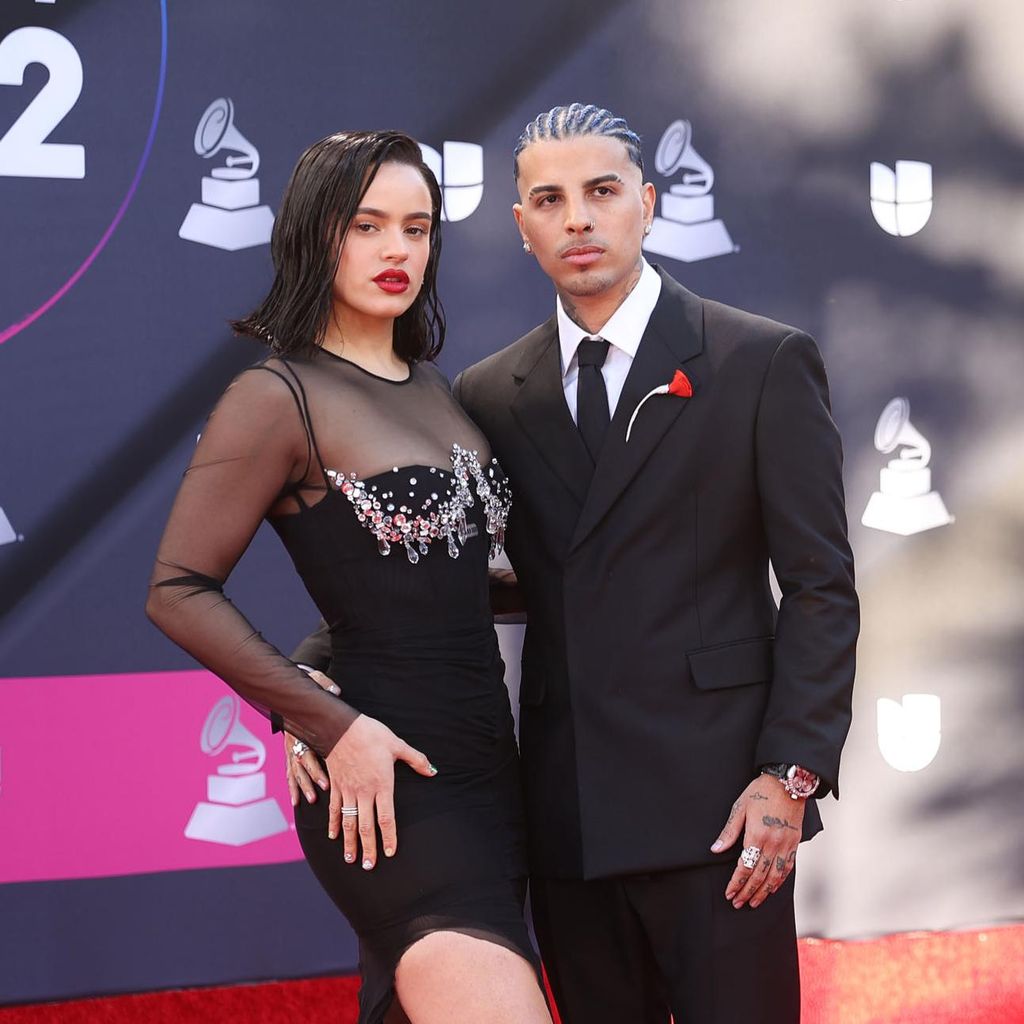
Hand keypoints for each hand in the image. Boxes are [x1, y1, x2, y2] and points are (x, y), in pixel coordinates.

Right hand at [284, 670, 339, 805]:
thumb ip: (325, 687)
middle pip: (300, 764)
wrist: (290, 689)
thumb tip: (335, 690)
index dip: (316, 768)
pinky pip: (290, 771)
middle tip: (320, 792)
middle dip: (310, 779)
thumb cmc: (307, 687)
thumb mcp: (316, 683)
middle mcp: (294, 739)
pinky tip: (296, 801)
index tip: (327, 780)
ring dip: (301, 786)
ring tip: (309, 800)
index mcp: (303, 727)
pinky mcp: (289, 751)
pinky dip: (293, 786)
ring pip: (294, 770)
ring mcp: (290, 746)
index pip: (308, 751)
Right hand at [324, 714, 436, 870]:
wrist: (341, 727)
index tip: (390, 853)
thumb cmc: (371, 734)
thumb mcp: (397, 745)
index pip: (386, 818)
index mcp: (382, 784)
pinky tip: (334, 836)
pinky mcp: (336, 785)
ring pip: (349, 822)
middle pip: (366, 826)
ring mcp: (348, 790)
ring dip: (349, 842)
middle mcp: (364, 792)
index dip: (388, 837)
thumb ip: (416, 759)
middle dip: (368, 848)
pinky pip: (335, 809)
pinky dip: (334, 824)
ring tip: (351, 859)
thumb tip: (433, 771)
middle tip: (368, 866)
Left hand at [710, 776, 804, 909]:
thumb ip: (729, 831)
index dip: (736, 883)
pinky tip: (772, 888)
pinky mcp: (795, 843)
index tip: (729, 893)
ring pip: (775, 876)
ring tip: (754, 902)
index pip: (745, 867)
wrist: (788, 782)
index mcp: (757, 835)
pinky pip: (788, 868)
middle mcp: (773, 843)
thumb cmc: (761, 791)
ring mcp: (786, 845)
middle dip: (747, 892)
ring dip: (763, 892)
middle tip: (738, 903)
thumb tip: (715, 849)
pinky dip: (779, 881)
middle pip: (759, 876)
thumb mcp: (740, 807)